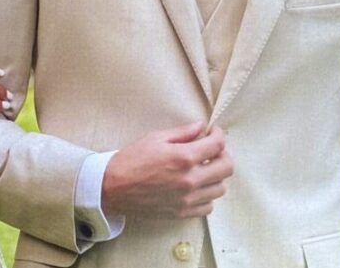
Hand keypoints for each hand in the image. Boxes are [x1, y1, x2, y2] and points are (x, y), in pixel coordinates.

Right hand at [101, 123, 233, 218]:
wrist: (112, 188)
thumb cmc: (131, 160)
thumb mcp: (155, 138)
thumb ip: (182, 133)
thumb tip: (200, 127)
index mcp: (184, 157)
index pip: (218, 145)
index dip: (219, 134)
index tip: (213, 132)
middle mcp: (190, 180)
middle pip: (227, 168)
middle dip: (223, 154)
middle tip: (212, 150)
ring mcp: (188, 199)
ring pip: (220, 188)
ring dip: (215, 176)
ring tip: (203, 169)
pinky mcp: (182, 212)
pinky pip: (208, 206)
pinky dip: (206, 195)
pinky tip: (195, 187)